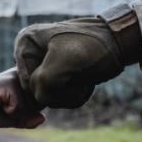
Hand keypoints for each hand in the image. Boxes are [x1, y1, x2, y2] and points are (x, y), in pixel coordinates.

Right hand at [0, 68, 44, 127]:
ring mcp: (18, 79)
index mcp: (28, 80)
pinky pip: (19, 109)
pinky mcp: (10, 86)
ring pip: (30, 108)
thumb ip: (30, 120)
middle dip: (23, 113)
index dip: (28, 112)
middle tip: (5, 106)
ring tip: (0, 104)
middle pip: (39, 106)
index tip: (10, 105)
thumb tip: (42, 119)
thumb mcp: (15, 118)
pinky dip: (9, 113)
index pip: (43, 102)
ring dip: (15, 114)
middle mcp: (25, 76)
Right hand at [13, 17, 140, 108]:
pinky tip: (85, 83)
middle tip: (78, 78)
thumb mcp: (63, 63)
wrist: (117, 42)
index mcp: (25, 43)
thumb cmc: (91, 47)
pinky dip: (74, 95)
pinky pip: (59, 97)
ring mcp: (44, 65)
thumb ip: (42, 84)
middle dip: (61, 92)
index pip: (26, 84)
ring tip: (83, 79)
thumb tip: (39, 99)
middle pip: (36, 92)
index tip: (68, 74)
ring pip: (49, 98)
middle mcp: (30, 54)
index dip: (49, 88)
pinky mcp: (57, 75)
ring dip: (70, 95)